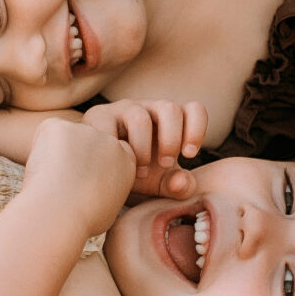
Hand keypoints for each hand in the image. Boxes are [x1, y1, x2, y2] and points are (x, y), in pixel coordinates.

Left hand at [24, 116, 142, 234]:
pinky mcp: (59, 126)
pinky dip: (40, 149)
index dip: (94, 165)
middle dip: (75, 157)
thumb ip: (108, 190)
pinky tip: (43, 169)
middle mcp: (110, 141)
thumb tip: (98, 191)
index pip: (111, 152)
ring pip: (66, 137)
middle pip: (88, 142)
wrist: (60, 214)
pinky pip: (47, 132)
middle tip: (63, 183)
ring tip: (53, 180)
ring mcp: (85, 130)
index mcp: (126, 161)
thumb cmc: (80, 221)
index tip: (82, 181)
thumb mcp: (109, 210)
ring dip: (57, 154)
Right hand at [83, 98, 205, 199]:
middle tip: (164, 165)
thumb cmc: (135, 172)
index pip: (193, 110)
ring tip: (139, 172)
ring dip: (143, 148)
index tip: (188, 155)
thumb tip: (182, 182)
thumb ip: (179, 186)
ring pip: (139, 117)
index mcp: (170, 120)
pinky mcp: (98, 116)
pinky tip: (115, 165)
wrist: (100, 172)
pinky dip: (115, 149)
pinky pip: (108, 125)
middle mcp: (148, 109)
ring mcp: (122, 110)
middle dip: (171, 140)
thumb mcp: (160, 183)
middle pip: (170, 109)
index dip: (196, 130)